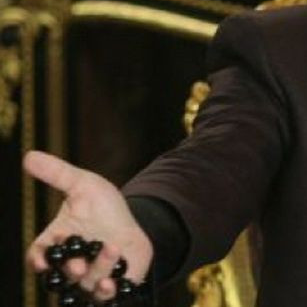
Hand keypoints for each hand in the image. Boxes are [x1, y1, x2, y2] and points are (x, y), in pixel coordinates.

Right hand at [23, 150, 152, 301]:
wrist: (135, 220)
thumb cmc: (103, 206)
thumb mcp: (83, 184)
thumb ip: (58, 174)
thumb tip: (29, 156)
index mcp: (56, 243)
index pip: (40, 256)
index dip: (39, 259)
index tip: (42, 257)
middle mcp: (71, 264)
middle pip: (62, 275)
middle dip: (69, 268)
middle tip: (77, 263)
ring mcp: (92, 277)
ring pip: (87, 284)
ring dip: (97, 270)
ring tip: (111, 248)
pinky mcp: (115, 285)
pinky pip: (106, 297)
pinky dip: (108, 292)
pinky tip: (113, 283)